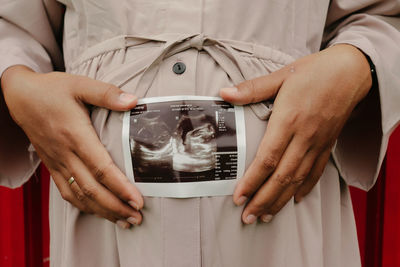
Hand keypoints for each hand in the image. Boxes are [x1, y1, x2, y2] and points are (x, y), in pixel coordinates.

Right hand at [1, 66, 143, 228]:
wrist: (20, 96)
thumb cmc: (52, 90)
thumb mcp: (80, 84)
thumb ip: (107, 94)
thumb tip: (134, 101)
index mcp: (75, 135)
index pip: (101, 168)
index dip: (120, 187)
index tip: (137, 200)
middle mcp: (65, 154)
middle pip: (92, 189)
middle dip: (116, 207)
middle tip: (137, 217)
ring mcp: (58, 163)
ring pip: (80, 195)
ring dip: (103, 211)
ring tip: (124, 221)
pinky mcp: (53, 166)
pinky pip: (67, 192)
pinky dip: (84, 205)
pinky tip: (99, 211)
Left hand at [220, 44, 371, 223]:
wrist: (351, 72)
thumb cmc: (315, 72)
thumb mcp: (281, 75)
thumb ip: (251, 88)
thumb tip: (223, 93)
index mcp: (289, 120)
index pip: (267, 159)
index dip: (252, 181)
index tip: (239, 197)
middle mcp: (304, 137)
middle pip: (281, 176)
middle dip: (263, 200)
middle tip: (248, 217)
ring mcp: (317, 144)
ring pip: (298, 180)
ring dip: (280, 200)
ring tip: (265, 216)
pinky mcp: (327, 145)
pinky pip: (316, 172)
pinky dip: (305, 188)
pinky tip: (295, 200)